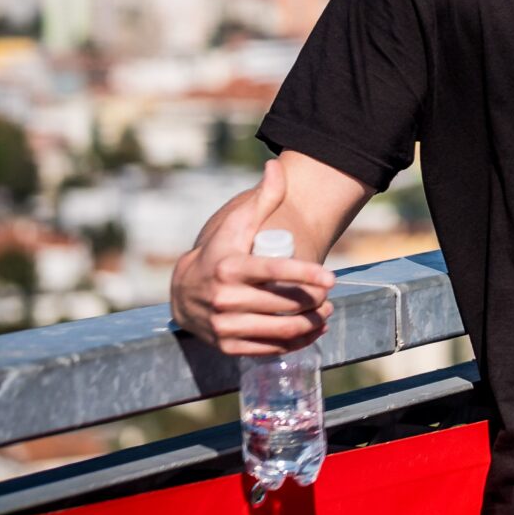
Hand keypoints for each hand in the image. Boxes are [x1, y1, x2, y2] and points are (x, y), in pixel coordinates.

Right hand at [170, 157, 336, 355]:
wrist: (182, 291)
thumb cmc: (219, 252)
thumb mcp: (235, 225)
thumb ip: (261, 198)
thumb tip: (277, 166)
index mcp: (228, 266)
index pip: (274, 271)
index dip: (306, 274)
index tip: (331, 278)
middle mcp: (224, 297)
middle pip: (283, 302)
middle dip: (314, 302)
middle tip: (329, 298)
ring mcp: (224, 324)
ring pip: (280, 328)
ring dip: (310, 324)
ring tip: (325, 314)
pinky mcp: (226, 346)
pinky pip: (269, 348)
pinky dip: (296, 343)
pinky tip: (312, 332)